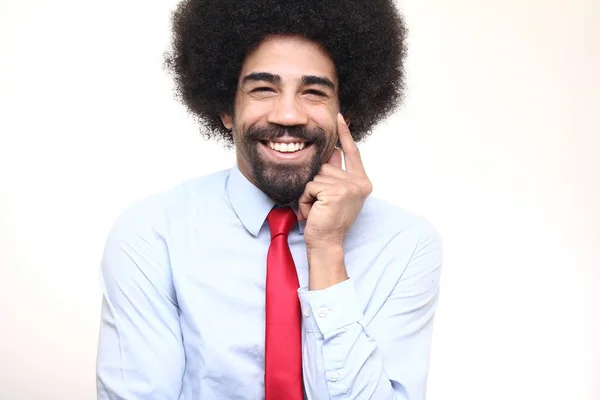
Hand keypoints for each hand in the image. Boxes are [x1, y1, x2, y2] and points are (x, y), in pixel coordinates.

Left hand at [298, 113, 372, 249]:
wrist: (326, 242)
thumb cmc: (327, 221)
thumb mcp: (335, 194)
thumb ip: (335, 174)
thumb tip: (331, 150)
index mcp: (362, 182)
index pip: (352, 152)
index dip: (344, 134)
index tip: (339, 116)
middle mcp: (359, 183)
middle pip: (326, 166)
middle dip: (316, 184)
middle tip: (320, 205)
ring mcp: (349, 187)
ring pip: (315, 176)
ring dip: (309, 193)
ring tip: (316, 209)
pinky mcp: (336, 192)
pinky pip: (310, 186)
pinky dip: (305, 199)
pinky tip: (313, 212)